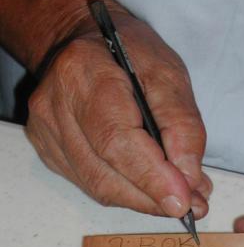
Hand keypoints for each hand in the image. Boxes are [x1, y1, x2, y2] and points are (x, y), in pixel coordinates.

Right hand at [26, 12, 211, 217]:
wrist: (84, 42)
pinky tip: (149, 185)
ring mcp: (48, 134)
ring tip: (178, 195)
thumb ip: (183, 126)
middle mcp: (55, 107)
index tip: (183, 202)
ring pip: (99, 188)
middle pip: (105, 175)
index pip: (116, 141)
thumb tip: (189, 180)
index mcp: (83, 74)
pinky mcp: (49, 153)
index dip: (152, 178)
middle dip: (153, 198)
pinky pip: (93, 186)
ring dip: (144, 200)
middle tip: (193, 204)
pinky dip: (127, 192)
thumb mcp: (169, 75)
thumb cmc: (129, 54)